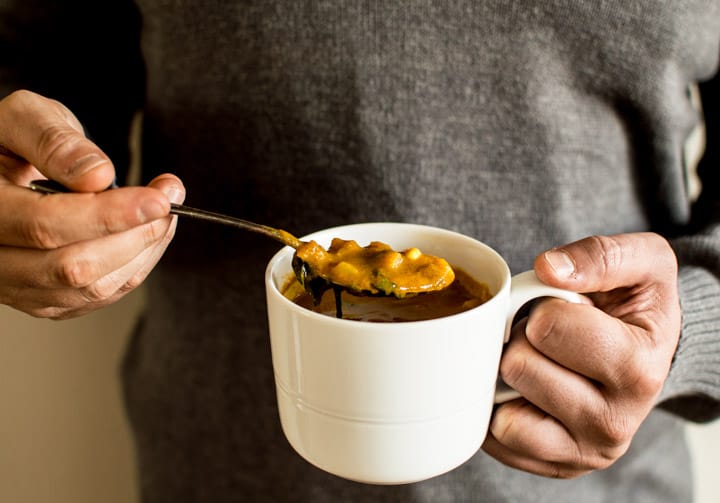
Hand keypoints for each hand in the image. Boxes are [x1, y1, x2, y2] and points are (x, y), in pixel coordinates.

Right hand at [0, 90, 183, 318]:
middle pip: (74, 267)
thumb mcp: (25, 118)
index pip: (45, 226)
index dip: (109, 216)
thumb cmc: (11, 140)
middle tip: (168, 198)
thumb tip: (98, 175)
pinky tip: (147, 232)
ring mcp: (17, 286)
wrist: (1, 171)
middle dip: (135, 234)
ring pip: (91, 288)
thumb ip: (55, 141)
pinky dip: (135, 265)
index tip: (157, 199)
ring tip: (163, 210)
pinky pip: (98, 295)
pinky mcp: (43, 299)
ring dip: (143, 250)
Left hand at [482, 233, 680, 477]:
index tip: (567, 310)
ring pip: (501, 407)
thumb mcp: (641, 261)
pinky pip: (494, 439)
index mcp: (637, 369)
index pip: (547, 327)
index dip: (545, 307)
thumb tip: (548, 269)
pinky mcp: (553, 465)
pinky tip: (530, 390)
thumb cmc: (636, 305)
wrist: (647, 352)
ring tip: (545, 363)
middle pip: (517, 366)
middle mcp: (614, 423)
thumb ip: (601, 255)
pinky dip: (501, 408)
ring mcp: (582, 452)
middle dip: (524, 340)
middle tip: (551, 338)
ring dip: (511, 375)